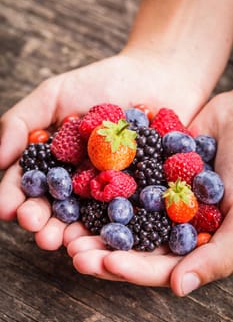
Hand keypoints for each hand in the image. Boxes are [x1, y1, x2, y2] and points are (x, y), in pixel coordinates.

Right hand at [0, 53, 205, 250]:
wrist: (156, 77)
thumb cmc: (101, 82)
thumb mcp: (54, 95)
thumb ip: (21, 122)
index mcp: (57, 162)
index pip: (32, 183)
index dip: (17, 197)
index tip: (8, 209)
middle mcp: (80, 181)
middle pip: (59, 207)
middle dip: (47, 222)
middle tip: (41, 234)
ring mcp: (111, 189)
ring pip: (90, 218)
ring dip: (77, 234)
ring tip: (66, 244)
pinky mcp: (141, 194)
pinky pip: (130, 214)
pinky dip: (118, 227)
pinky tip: (108, 239)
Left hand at [65, 91, 232, 294]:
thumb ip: (217, 256)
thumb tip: (179, 288)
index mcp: (190, 241)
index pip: (157, 265)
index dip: (131, 268)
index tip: (104, 264)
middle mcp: (168, 221)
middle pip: (132, 242)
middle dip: (102, 248)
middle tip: (72, 247)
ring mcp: (156, 194)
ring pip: (121, 213)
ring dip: (95, 219)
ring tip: (68, 221)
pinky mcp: (146, 169)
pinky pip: (121, 177)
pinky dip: (102, 181)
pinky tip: (80, 183)